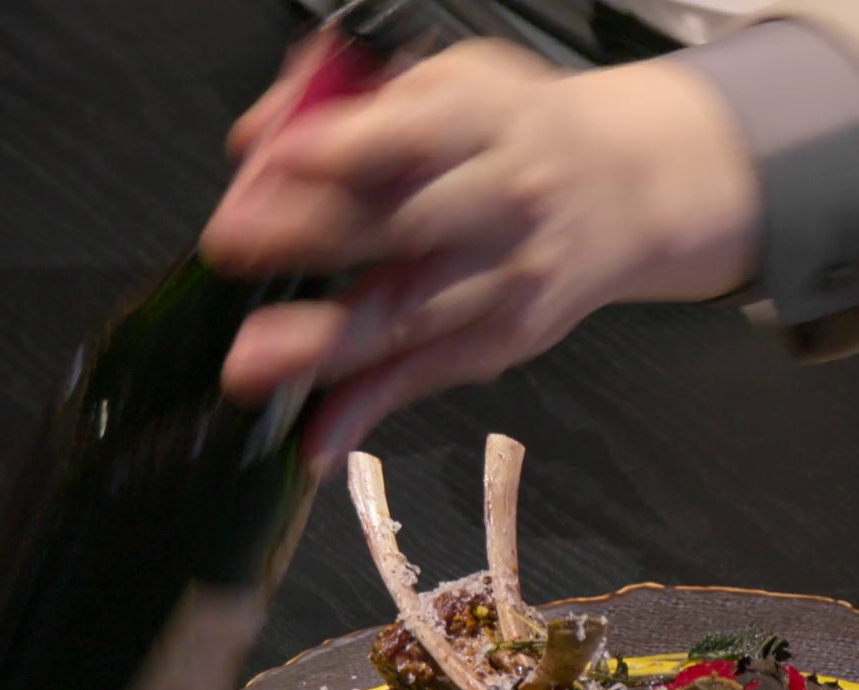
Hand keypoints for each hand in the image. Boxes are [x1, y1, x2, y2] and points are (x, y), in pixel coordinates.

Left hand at [202, 37, 761, 471]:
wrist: (627, 188)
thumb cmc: (512, 130)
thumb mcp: (449, 81)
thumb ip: (355, 105)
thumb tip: (260, 145)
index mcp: (483, 120)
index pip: (411, 134)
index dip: (344, 149)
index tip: (278, 161)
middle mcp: (502, 199)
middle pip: (402, 225)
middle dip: (313, 237)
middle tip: (230, 247)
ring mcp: (507, 277)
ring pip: (409, 314)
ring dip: (326, 346)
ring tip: (251, 365)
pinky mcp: (504, 337)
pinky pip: (425, 377)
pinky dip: (367, 411)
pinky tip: (315, 440)